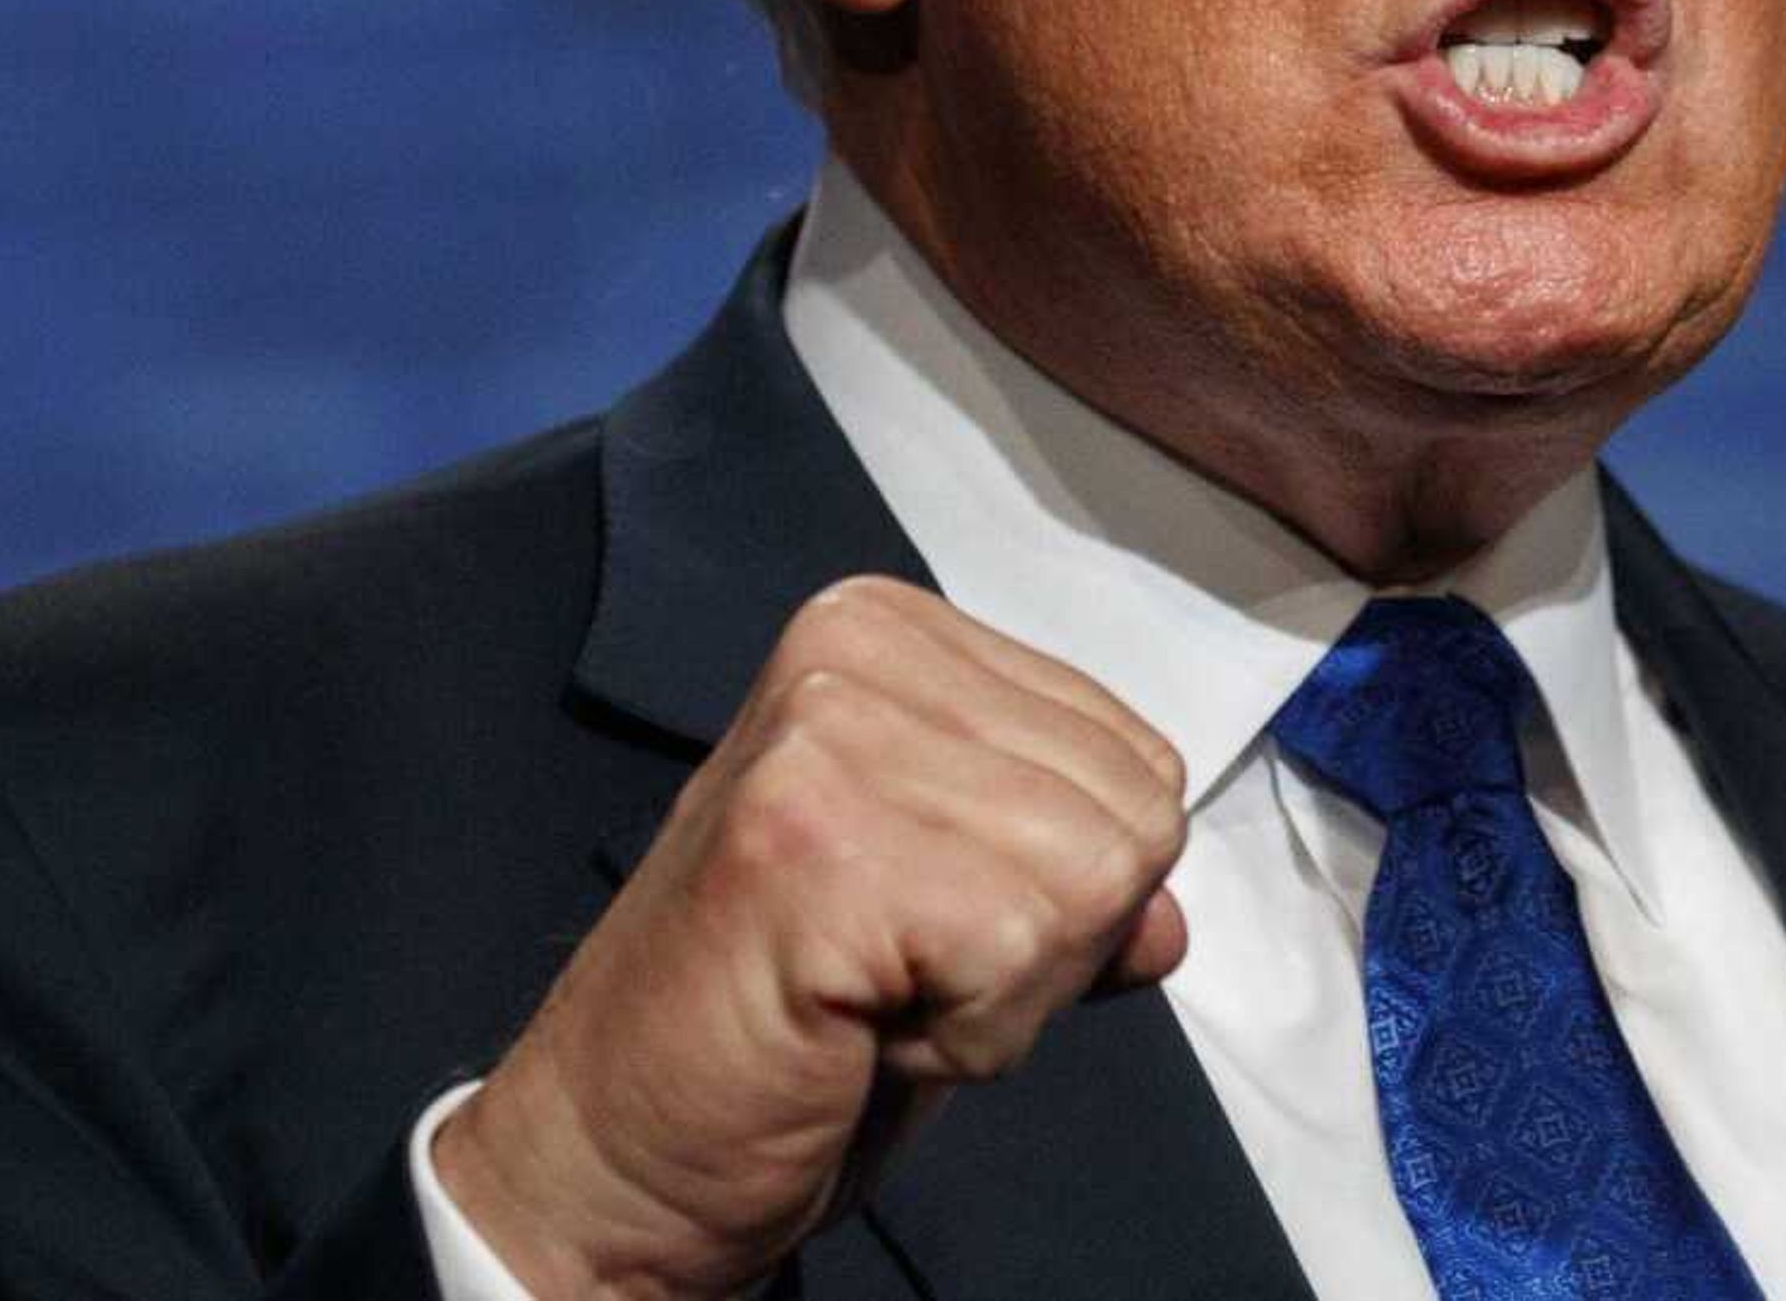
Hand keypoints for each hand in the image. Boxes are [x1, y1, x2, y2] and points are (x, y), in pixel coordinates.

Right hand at [432, 576, 1189, 1296]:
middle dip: (1046, 941)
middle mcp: (855, 649)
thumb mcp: (960, 923)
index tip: (927, 925)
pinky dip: (970, 1033)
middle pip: (1131, 814)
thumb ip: (1074, 883)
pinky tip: (858, 1028)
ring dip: (1007, 992)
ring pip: (1092, 878)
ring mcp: (826, 732)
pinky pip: (1022, 948)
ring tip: (873, 996)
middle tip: (896, 974)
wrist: (614, 1155)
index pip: (1136, 757)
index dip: (1067, 888)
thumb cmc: (782, 1034)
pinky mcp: (814, 840)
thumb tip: (1171, 915)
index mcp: (890, 631)